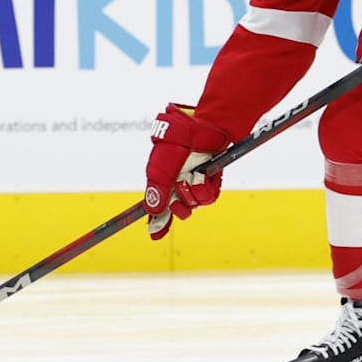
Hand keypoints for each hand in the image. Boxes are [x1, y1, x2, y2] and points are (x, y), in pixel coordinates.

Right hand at [144, 104, 229, 239]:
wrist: (205, 126)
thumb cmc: (179, 141)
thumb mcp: (162, 167)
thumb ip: (158, 189)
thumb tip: (152, 212)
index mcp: (162, 180)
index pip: (157, 206)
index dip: (157, 221)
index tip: (154, 234)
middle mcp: (178, 183)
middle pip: (178, 209)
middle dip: (180, 205)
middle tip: (181, 189)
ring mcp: (194, 182)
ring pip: (195, 204)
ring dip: (194, 193)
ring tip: (194, 176)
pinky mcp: (210, 179)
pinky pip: (209, 196)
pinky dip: (207, 188)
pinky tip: (205, 175)